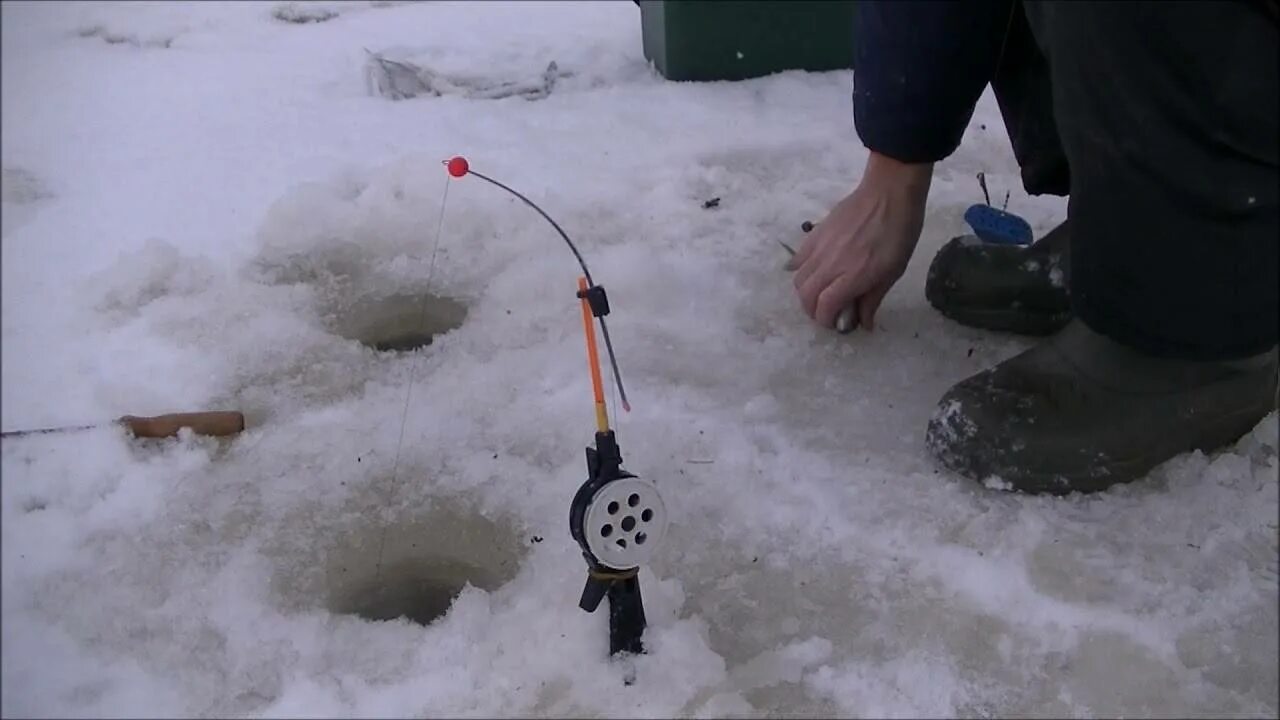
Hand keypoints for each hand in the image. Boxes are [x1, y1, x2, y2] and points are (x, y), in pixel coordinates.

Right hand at [791, 152, 932, 330]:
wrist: (888, 194)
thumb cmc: (898, 234)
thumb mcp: (893, 272)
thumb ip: (873, 299)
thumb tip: (863, 324)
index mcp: (853, 276)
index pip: (824, 307)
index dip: (826, 320)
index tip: (836, 322)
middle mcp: (831, 265)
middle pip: (806, 297)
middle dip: (814, 310)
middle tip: (828, 311)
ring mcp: (819, 248)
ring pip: (798, 280)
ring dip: (806, 293)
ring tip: (821, 292)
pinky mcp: (814, 234)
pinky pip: (797, 259)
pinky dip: (798, 271)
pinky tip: (810, 272)